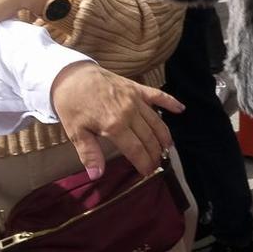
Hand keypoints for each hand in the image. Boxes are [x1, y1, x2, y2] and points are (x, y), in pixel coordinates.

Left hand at [49, 63, 183, 178]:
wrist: (71, 76)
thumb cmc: (72, 105)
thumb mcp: (75, 132)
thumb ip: (89, 153)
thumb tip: (96, 175)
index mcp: (114, 126)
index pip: (136, 150)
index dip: (144, 163)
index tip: (148, 173)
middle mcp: (129, 113)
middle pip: (148, 138)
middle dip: (155, 154)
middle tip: (157, 164)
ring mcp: (135, 99)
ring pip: (155, 121)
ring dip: (163, 136)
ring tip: (167, 148)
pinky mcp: (136, 88)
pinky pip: (157, 96)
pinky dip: (170, 102)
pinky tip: (181, 110)